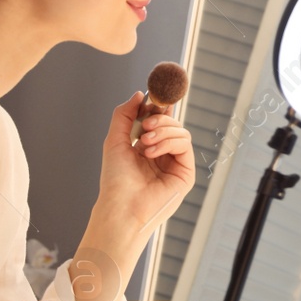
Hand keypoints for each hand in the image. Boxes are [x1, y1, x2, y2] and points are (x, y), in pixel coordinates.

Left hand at [97, 92, 194, 238]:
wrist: (121, 206)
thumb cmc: (115, 180)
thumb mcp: (114, 140)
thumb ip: (124, 114)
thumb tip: (140, 94)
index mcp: (146, 148)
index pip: (158, 120)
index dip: (157, 107)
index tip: (152, 97)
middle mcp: (163, 155)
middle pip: (172, 123)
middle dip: (159, 118)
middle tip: (144, 125)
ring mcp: (175, 164)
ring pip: (181, 131)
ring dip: (163, 130)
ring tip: (144, 142)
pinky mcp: (185, 173)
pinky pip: (185, 144)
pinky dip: (169, 142)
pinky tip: (151, 152)